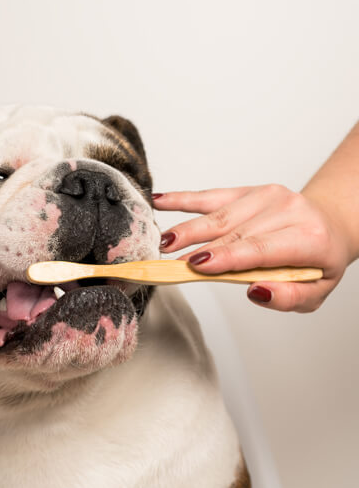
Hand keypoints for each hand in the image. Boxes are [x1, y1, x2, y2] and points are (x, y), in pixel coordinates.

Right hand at [153, 184, 352, 311]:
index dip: (228, 256)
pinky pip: (211, 196)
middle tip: (171, 264)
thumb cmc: (317, 261)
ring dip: (188, 229)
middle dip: (199, 248)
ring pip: (219, 215)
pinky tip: (160, 202)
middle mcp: (288, 209)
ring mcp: (267, 195)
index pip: (261, 248)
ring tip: (163, 242)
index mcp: (309, 236)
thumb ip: (290, 297)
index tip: (199, 265)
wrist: (327, 224)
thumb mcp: (317, 290)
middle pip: (235, 232)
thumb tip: (257, 291)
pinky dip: (183, 199)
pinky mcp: (248, 191)